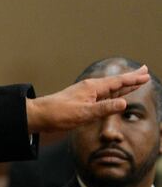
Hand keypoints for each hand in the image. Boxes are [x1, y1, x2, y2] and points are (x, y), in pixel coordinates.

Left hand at [25, 65, 148, 132]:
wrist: (40, 115)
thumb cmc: (59, 113)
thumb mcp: (84, 113)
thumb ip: (104, 108)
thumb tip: (124, 103)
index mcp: (92, 88)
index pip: (117, 82)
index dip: (133, 79)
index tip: (146, 74)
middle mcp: (90, 88)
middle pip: (116, 82)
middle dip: (131, 78)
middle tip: (145, 71)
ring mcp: (86, 94)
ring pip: (110, 88)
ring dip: (124, 84)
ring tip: (135, 80)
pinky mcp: (83, 100)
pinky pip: (103, 95)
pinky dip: (114, 93)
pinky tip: (115, 94)